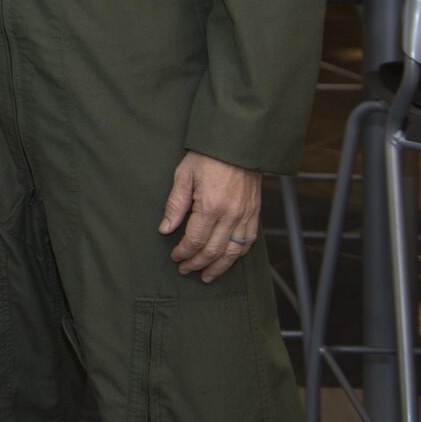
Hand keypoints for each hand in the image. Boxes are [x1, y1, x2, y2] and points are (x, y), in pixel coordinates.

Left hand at [159, 151, 260, 282]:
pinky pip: (248, 242)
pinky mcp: (255, 214)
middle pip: (214, 251)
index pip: (195, 240)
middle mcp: (231, 215)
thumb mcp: (183, 176)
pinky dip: (237, 255)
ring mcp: (246, 216)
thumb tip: (165, 229)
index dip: (184, 253)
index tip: (175, 258)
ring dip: (219, 267)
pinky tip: (227, 261)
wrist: (237, 145)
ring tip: (206, 276)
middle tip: (185, 270)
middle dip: (197, 264)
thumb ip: (175, 205)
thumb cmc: (207, 157)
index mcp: (211, 206)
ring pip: (233, 252)